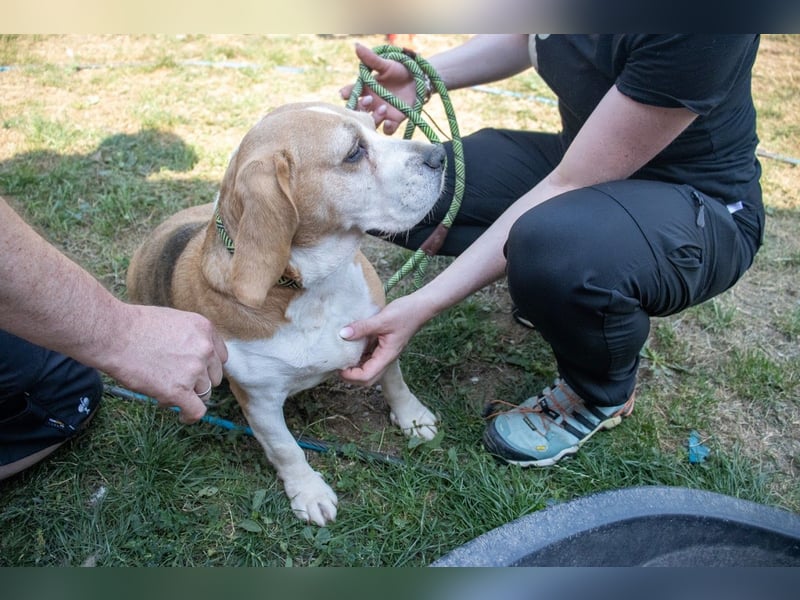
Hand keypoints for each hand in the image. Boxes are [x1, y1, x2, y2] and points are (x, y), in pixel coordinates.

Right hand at [107, 304, 227, 423]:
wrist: (113, 335)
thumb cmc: (134, 326)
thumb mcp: (173, 321)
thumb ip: (190, 338)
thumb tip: (193, 358)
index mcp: (204, 329)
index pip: (219, 357)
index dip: (207, 367)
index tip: (197, 373)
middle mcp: (204, 349)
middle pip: (213, 376)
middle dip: (198, 381)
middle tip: (177, 382)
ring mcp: (193, 370)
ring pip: (204, 393)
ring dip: (188, 395)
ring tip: (165, 391)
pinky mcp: (178, 390)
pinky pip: (196, 410)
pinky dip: (189, 416)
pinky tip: (181, 416)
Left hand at [338, 293, 429, 385]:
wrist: (421, 306)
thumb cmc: (406, 313)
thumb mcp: (382, 319)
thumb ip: (362, 328)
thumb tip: (343, 334)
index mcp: (387, 356)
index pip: (367, 376)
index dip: (351, 376)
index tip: (338, 366)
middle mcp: (386, 358)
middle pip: (368, 378)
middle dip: (351, 376)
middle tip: (338, 364)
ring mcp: (385, 353)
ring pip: (368, 368)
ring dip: (355, 366)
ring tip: (342, 355)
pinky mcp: (383, 346)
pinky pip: (370, 356)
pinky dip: (359, 355)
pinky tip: (351, 344)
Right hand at [339, 43, 417, 134]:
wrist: (419, 80)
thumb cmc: (400, 70)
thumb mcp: (386, 64)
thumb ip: (371, 59)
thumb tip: (356, 45)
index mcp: (367, 89)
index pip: (352, 93)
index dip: (347, 94)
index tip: (344, 93)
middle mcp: (372, 103)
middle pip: (358, 110)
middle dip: (360, 107)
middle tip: (368, 99)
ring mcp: (382, 113)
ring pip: (371, 122)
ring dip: (374, 117)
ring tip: (383, 108)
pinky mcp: (394, 120)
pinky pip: (387, 130)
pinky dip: (387, 127)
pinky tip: (390, 122)